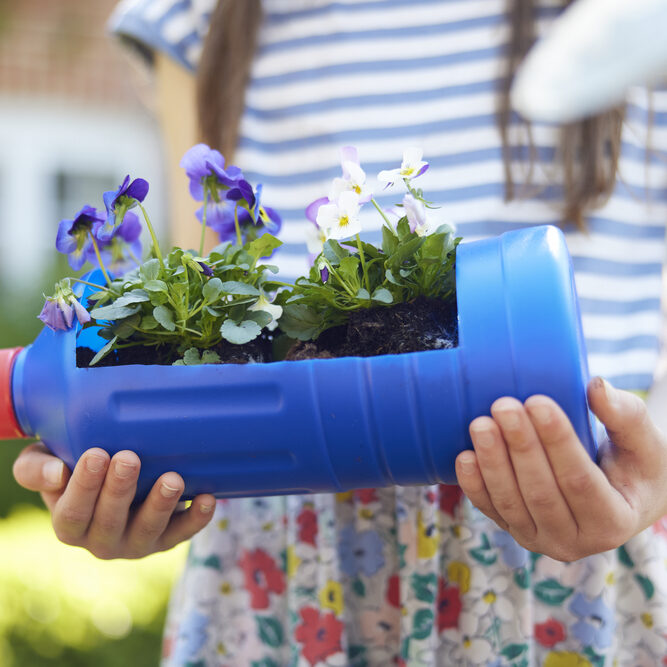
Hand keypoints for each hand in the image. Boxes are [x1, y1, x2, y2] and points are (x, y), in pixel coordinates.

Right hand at [12, 444, 215, 558]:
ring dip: (161, 505)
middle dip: (120, 490)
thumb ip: (36, 468)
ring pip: (149, 531)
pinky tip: (209, 499)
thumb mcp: (44, 462)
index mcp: (70, 525)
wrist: (111, 474)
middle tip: (129, 458)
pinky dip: (198, 518)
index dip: (84, 486)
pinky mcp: (166, 539)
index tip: (96, 454)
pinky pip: (183, 533)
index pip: (73, 513)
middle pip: (110, 522)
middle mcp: (102, 541)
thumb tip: (57, 471)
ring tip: (172, 479)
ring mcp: (137, 543)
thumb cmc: (73, 464)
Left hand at [455, 377, 666, 560]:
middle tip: (503, 405)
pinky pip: (490, 510)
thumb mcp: (645, 444)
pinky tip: (464, 456)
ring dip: (492, 462)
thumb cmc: (635, 466)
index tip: (538, 402)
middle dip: (519, 447)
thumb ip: (626, 415)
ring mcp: (541, 539)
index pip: (580, 481)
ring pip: (511, 503)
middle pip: (540, 492)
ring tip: (480, 424)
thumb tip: (595, 386)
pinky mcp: (515, 530)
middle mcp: (576, 541)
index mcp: (614, 523)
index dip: (557, 442)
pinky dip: (474, 485)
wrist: (620, 497)